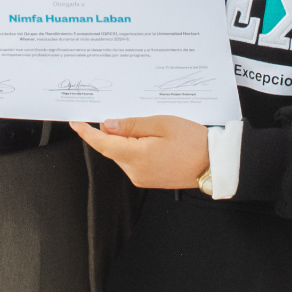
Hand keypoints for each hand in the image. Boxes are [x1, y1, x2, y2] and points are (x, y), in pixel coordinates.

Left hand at [70, 115, 208, 188]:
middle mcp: (135, 171)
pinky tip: (149, 137)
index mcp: (136, 157)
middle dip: (112, 131)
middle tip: (121, 112)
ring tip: (146, 125)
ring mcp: (142, 178)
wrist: (215, 164)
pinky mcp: (149, 179)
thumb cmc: (194, 142)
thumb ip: (132, 125)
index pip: (103, 144)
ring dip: (125, 139)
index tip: (76, 123)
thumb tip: (108, 125)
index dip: (87, 133)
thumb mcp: (162, 123)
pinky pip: (133, 160)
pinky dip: (134, 148)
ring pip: (122, 154)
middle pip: (112, 148)